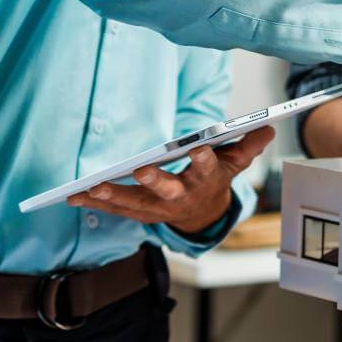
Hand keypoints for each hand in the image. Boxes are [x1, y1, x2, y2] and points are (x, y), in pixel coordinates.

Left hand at [67, 127, 275, 234]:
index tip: (199, 147)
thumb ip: (248, 145)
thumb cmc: (215, 179)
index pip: (206, 166)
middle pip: (167, 190)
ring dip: (113, 195)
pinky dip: (95, 203)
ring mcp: (158, 208)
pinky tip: (73, 196)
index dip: (203, 158)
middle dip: (154, 181)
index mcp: (205, 180)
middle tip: (140, 170)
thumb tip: (268, 126)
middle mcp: (181, 196)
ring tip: (92, 187)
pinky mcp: (139, 213)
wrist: (202, 215)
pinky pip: (115, 209)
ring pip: (135, 203)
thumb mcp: (235, 163)